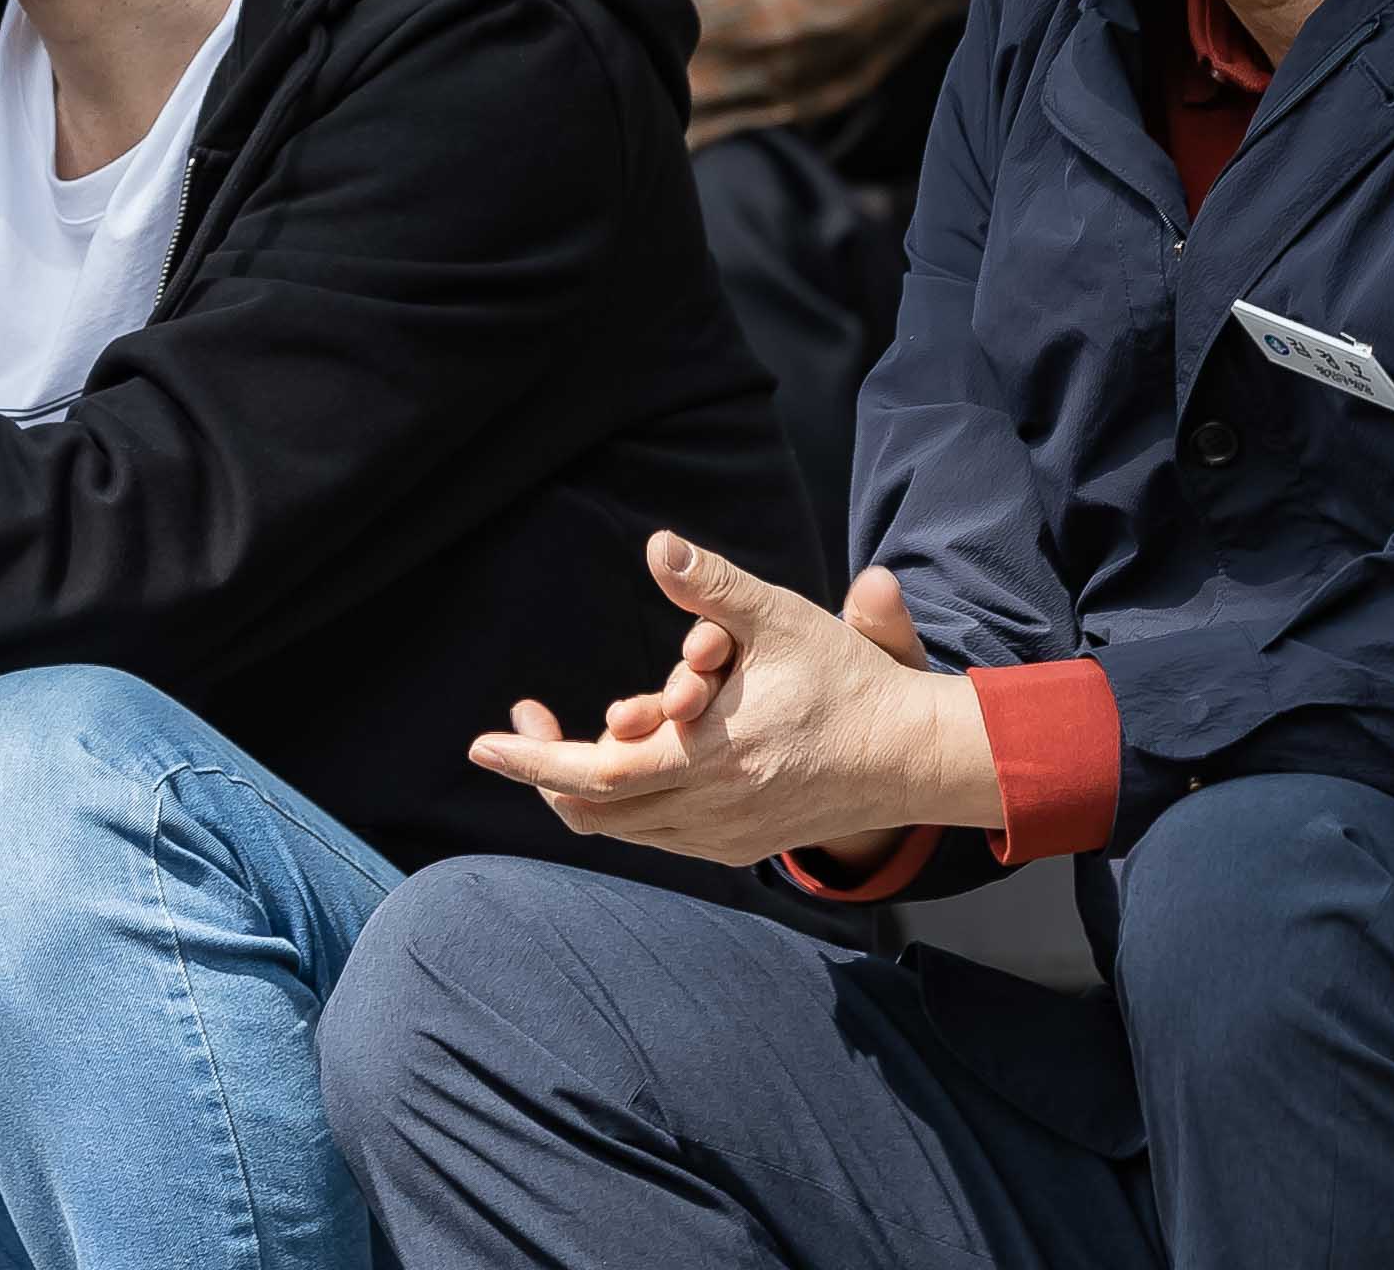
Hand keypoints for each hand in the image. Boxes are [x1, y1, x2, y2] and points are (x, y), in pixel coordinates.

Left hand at [465, 541, 996, 869]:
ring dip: (582, 783)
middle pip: (591, 809)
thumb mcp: (779, 619)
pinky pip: (654, 834)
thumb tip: (657, 545)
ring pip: (620, 828)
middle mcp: (708, 811)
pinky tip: (625, 756)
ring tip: (565, 730)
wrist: (911, 758)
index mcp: (709, 758)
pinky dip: (624, 802)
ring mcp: (722, 838)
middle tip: (524, 717)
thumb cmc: (845, 681)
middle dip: (543, 766)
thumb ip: (712, 585)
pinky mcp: (736, 848)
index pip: (593, 774)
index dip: (532, 759)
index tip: (482, 741)